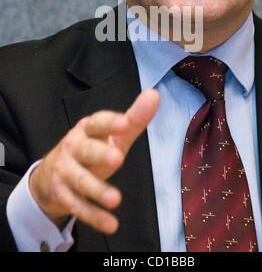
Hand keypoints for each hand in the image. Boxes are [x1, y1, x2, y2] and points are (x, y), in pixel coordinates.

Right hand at [29, 89, 159, 233]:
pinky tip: (111, 224)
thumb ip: (134, 119)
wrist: (50, 176)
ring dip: (97, 190)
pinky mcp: (62, 194)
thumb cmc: (90, 150)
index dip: (110, 123)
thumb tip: (154, 95)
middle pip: (86, 149)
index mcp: (86, 128)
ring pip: (81, 180)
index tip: (125, 122)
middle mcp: (73, 146)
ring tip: (116, 199)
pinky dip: (94, 216)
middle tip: (116, 158)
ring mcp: (65, 171)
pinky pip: (78, 206)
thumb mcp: (111, 136)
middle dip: (99, 153)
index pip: (98, 122)